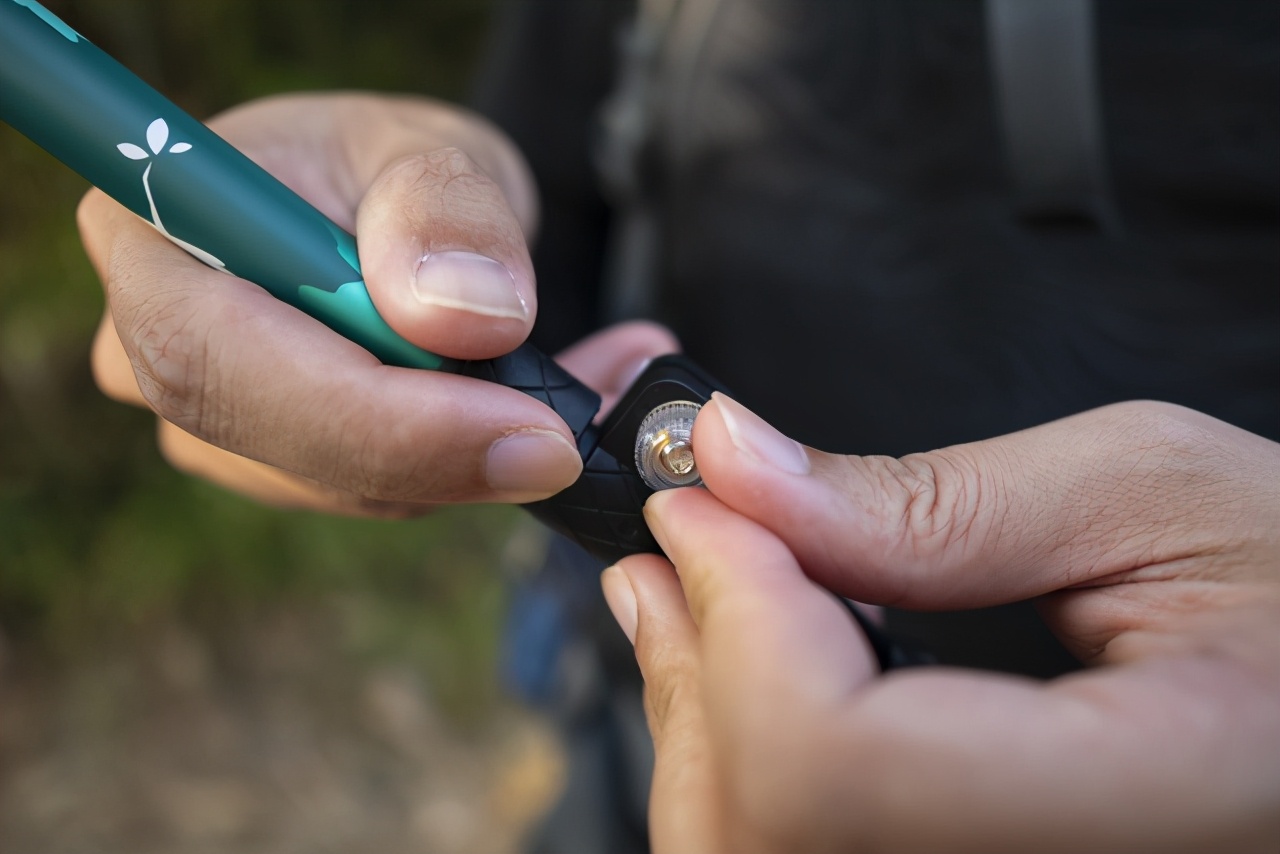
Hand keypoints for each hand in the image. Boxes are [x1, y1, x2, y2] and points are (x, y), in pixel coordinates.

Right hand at [80, 92, 676, 513]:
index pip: (226, 363)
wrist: (382, 211)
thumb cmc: (387, 169)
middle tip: (576, 434)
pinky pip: (386, 493)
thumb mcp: (430, 148)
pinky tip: (547, 406)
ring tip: (596, 378)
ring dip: (482, 455)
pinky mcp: (279, 466)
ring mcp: (211, 422)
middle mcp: (152, 347)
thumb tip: (460, 317)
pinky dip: (477, 463)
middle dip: (445, 455)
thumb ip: (444, 210)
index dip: (375, 418)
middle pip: (282, 449)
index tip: (524, 431)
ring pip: (350, 485)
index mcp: (153, 237)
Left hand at [606, 396, 1279, 852]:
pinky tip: (738, 682)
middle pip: (769, 828)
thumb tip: (740, 467)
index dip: (740, 624)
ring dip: (696, 714)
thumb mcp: (1144, 493)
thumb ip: (928, 501)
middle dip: (691, 663)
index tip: (704, 508)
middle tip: (682, 537)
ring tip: (695, 595)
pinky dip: (738, 767)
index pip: (836, 764)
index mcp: (1153, 803)